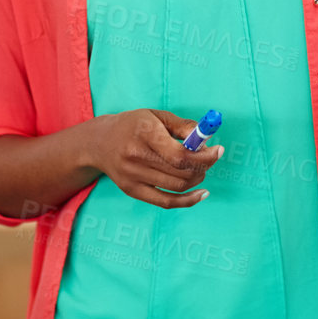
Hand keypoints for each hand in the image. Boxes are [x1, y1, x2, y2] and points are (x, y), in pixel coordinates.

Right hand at [89, 109, 222, 208]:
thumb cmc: (133, 125)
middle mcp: (136, 157)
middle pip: (181, 172)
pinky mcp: (132, 190)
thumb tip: (206, 139)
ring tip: (200, 168)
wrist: (98, 142)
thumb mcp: (156, 116)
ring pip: (177, 187)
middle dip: (203, 166)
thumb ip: (182, 126)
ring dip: (197, 179)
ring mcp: (133, 177)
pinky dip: (188, 200)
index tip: (218, 151)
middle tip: (210, 157)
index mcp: (144, 133)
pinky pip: (165, 202)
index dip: (203, 156)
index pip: (179, 155)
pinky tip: (201, 193)